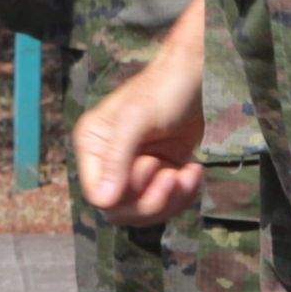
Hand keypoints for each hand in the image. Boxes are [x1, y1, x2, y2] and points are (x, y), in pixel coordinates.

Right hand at [75, 0, 209, 223]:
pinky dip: (185, 194)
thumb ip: (116, 158)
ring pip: (145, 212)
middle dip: (151, 200)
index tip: (151, 165)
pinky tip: (193, 170)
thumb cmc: (163, 89)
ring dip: (172, 200)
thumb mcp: (136, 119)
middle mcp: (109, 162)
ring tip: (188, 172)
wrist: (198, 79)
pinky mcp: (160, 174)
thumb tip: (102, 202)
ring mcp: (136, 170)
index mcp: (92, 146)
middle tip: (171, 174)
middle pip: (122, 211)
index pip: (98, 196)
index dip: (126, 194)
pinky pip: (167, 204)